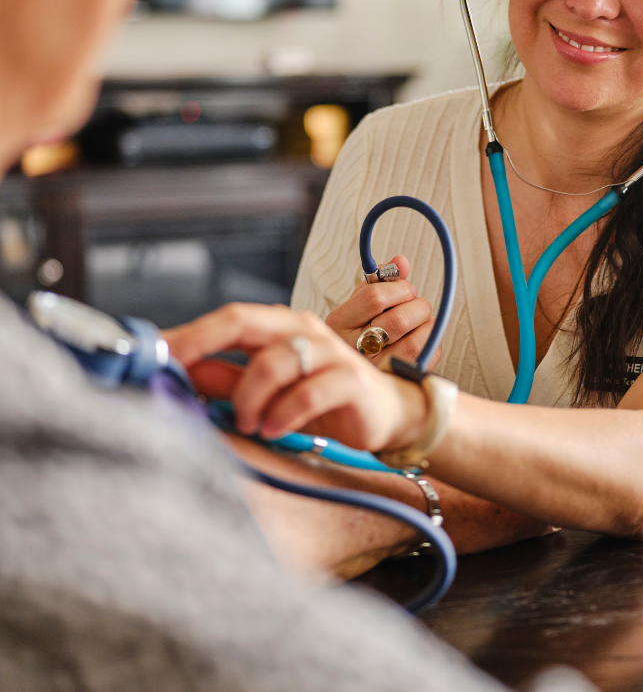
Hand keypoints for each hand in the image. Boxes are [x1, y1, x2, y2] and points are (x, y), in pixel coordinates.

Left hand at [163, 304, 428, 451]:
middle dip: (202, 344)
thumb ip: (226, 380)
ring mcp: (329, 351)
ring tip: (247, 422)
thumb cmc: (321, 398)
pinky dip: (282, 414)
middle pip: (245, 321)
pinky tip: (273, 429)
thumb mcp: (266, 391)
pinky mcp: (350, 379)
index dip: (189, 333)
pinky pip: (307, 392)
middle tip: (175, 371)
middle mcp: (302, 329)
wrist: (385, 413)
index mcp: (279, 326)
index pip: (229, 318)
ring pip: (274, 361)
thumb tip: (177, 374)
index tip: (152, 352)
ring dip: (249, 397)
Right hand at [326, 255, 440, 369]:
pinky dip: (431, 343)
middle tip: (416, 305)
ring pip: (415, 342)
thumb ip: (380, 280)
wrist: (350, 373)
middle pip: (398, 320)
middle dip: (417, 306)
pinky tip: (422, 338)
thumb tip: (401, 262)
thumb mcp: (360, 303)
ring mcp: (374, 370)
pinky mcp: (395, 382)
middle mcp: (352, 349)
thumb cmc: (358, 330)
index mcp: (339, 323)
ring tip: (421, 321)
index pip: (374, 297)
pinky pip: (425, 359)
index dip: (399, 288)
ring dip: (426, 325)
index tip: (405, 289)